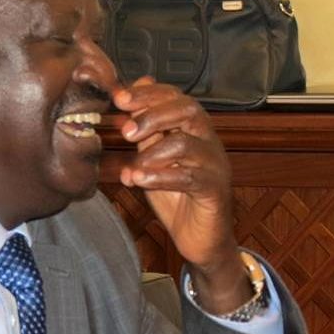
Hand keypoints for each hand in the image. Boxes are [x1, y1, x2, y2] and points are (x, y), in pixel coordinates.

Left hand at [112, 78, 252, 313]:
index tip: (119, 98)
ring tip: (132, 167)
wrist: (200, 240)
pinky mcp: (214, 190)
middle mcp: (208, 141)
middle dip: (152, 115)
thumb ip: (144, 134)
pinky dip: (160, 176)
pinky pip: (189, 177)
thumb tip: (127, 98)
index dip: (148, 94)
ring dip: (152, 152)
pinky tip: (138, 180)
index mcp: (194, 129)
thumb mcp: (153, 161)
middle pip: (187, 110)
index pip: (175, 97)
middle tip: (125, 131)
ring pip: (186, 143)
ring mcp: (214, 165)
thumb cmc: (177, 199)